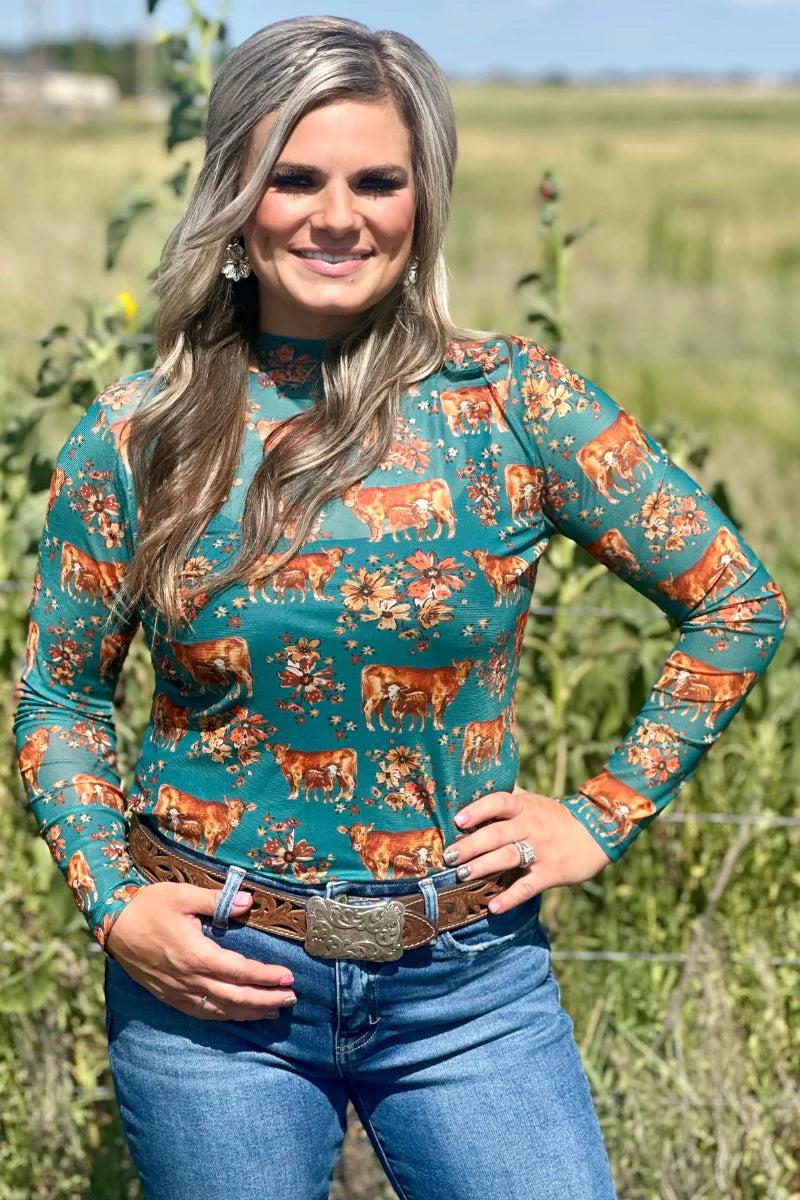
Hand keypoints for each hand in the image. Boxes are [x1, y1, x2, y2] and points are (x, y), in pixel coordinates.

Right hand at [105, 881, 296, 1020]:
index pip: (240, 971)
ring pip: (220, 1009)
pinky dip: (224, 1015)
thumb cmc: (150, 905)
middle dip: (266, 999)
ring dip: (249, 1012)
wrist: (113, 924)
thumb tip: (249, 901)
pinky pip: (201, 1012)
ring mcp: (178, 991)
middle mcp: (189, 979)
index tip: (289, 977)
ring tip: (273, 1010)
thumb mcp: (184, 895)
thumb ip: (218, 900)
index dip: (266, 977)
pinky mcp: (169, 995)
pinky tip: (237, 1013)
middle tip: (291, 998)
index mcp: (196, 955)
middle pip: (235, 997)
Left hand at [443, 786, 612, 912]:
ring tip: (462, 876)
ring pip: (508, 857)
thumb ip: (509, 797)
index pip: (499, 802)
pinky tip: (492, 907)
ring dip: (483, 867)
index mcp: (525, 806)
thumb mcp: (534, 801)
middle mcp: (531, 826)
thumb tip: (476, 786)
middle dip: (471, 845)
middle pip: (497, 833)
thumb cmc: (555, 817)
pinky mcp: (551, 872)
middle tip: (449, 856)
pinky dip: (509, 898)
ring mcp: (541, 850)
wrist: (597, 833)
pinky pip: (527, 886)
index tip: (458, 820)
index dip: (477, 810)